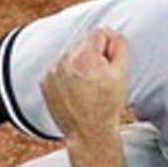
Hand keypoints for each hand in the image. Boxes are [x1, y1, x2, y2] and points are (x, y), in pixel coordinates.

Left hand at [40, 28, 131, 145]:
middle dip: (92, 56)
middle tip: (99, 79)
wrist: (89, 133)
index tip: (109, 63)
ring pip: (70, 56)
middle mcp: (65, 61)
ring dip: (78, 65)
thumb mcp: (122, 74)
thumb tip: (110, 32)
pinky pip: (58, 69)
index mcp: (85, 57)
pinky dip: (66, 76)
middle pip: (82, 44)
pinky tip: (75, 91)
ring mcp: (52, 72)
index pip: (98, 33)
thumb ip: (120, 46)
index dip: (108, 46)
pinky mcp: (45, 82)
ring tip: (87, 88)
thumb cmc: (108, 105)